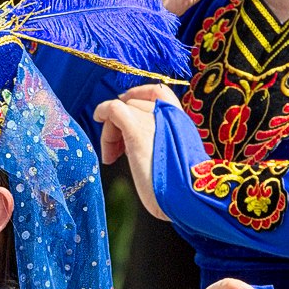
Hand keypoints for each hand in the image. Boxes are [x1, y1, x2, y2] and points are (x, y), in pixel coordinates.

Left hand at [93, 84, 180, 220]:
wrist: (188, 197)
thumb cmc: (182, 189)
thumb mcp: (175, 158)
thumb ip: (161, 145)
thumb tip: (139, 148)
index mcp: (181, 120)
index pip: (159, 92)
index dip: (138, 96)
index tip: (125, 109)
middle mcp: (169, 113)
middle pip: (136, 103)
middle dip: (122, 123)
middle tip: (118, 150)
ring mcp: (153, 119)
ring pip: (123, 108)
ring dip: (112, 130)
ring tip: (113, 155)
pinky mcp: (136, 130)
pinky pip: (113, 109)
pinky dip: (102, 113)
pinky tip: (100, 127)